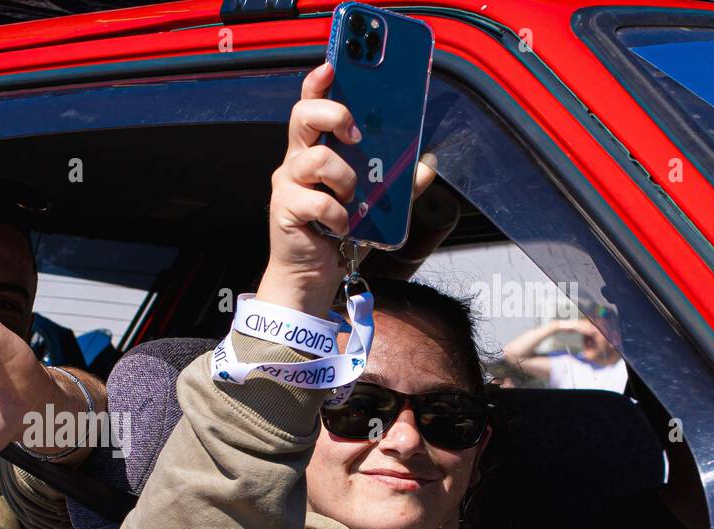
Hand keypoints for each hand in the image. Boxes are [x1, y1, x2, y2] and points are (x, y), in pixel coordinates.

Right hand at [259, 61, 436, 315]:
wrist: (312, 275)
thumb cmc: (337, 235)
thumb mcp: (377, 206)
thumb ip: (401, 183)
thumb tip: (427, 161)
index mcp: (315, 149)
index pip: (309, 104)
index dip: (318, 82)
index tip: (334, 67)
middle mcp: (296, 160)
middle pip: (303, 116)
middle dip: (334, 116)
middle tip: (356, 136)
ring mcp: (288, 184)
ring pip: (317, 159)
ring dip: (345, 179)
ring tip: (352, 200)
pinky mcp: (285, 208)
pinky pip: (317, 201)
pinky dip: (339, 216)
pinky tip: (343, 228)